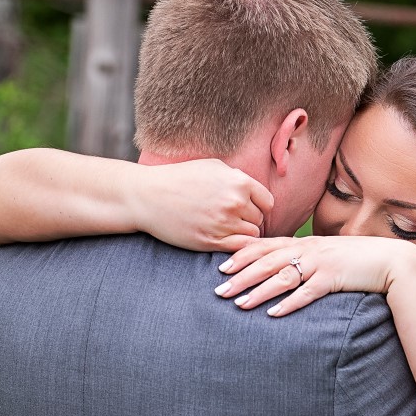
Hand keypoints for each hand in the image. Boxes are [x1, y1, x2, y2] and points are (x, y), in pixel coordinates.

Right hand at [133, 160, 274, 251]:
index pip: (267, 202)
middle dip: (250, 220)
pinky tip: (226, 240)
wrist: (148, 196)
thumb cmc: (179, 178)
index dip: (260, 206)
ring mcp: (224, 224)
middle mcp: (234, 203)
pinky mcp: (211, 241)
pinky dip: (237, 247)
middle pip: (259, 220)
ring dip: (243, 234)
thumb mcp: (213, 167)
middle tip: (234, 220)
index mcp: (238, 182)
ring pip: (251, 236)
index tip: (250, 209)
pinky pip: (239, 249)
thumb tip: (255, 191)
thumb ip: (237, 178)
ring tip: (228, 229)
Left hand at [214, 235, 415, 314]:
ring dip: (259, 291)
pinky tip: (274, 314)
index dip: (242, 255)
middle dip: (241, 276)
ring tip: (239, 304)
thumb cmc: (356, 259)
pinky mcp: (334, 279)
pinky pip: (308, 293)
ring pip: (283, 277)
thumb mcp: (327, 253)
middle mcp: (309, 250)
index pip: (266, 246)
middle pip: (267, 262)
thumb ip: (305, 257)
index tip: (222, 266)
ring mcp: (321, 264)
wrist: (390, 260)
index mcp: (304, 243)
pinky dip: (290, 304)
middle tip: (219, 289)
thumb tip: (283, 268)